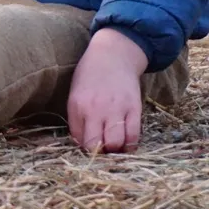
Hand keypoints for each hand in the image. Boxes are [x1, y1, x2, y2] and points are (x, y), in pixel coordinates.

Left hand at [67, 27, 148, 153]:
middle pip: (96, 146)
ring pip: (116, 144)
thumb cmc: (90, 75)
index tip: (90, 147)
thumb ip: (77, 119)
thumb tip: (82, 145)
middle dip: (99, 154)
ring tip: (115, 147)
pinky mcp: (134, 107)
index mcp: (77, 106)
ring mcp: (116, 108)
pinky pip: (134, 135)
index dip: (84, 148)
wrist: (113, 55)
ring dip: (115, 150)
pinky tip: (126, 142)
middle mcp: (95, 109)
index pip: (79, 140)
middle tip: (102, 150)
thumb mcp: (75, 94)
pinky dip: (130, 145)